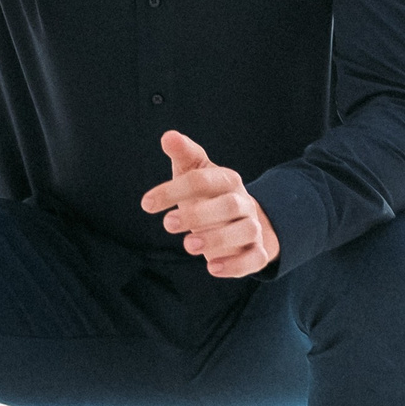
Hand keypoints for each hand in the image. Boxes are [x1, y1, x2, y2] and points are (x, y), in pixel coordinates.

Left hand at [141, 130, 281, 277]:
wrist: (245, 221)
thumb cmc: (211, 196)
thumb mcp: (196, 173)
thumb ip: (184, 154)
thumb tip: (167, 136)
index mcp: (227, 180)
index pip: (202, 180)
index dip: (173, 190)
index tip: (146, 204)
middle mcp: (243, 202)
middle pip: (228, 205)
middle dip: (198, 215)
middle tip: (167, 224)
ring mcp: (252, 227)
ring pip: (244, 231)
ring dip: (216, 239)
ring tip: (187, 246)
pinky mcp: (257, 252)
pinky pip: (254, 259)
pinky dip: (235, 265)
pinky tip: (212, 269)